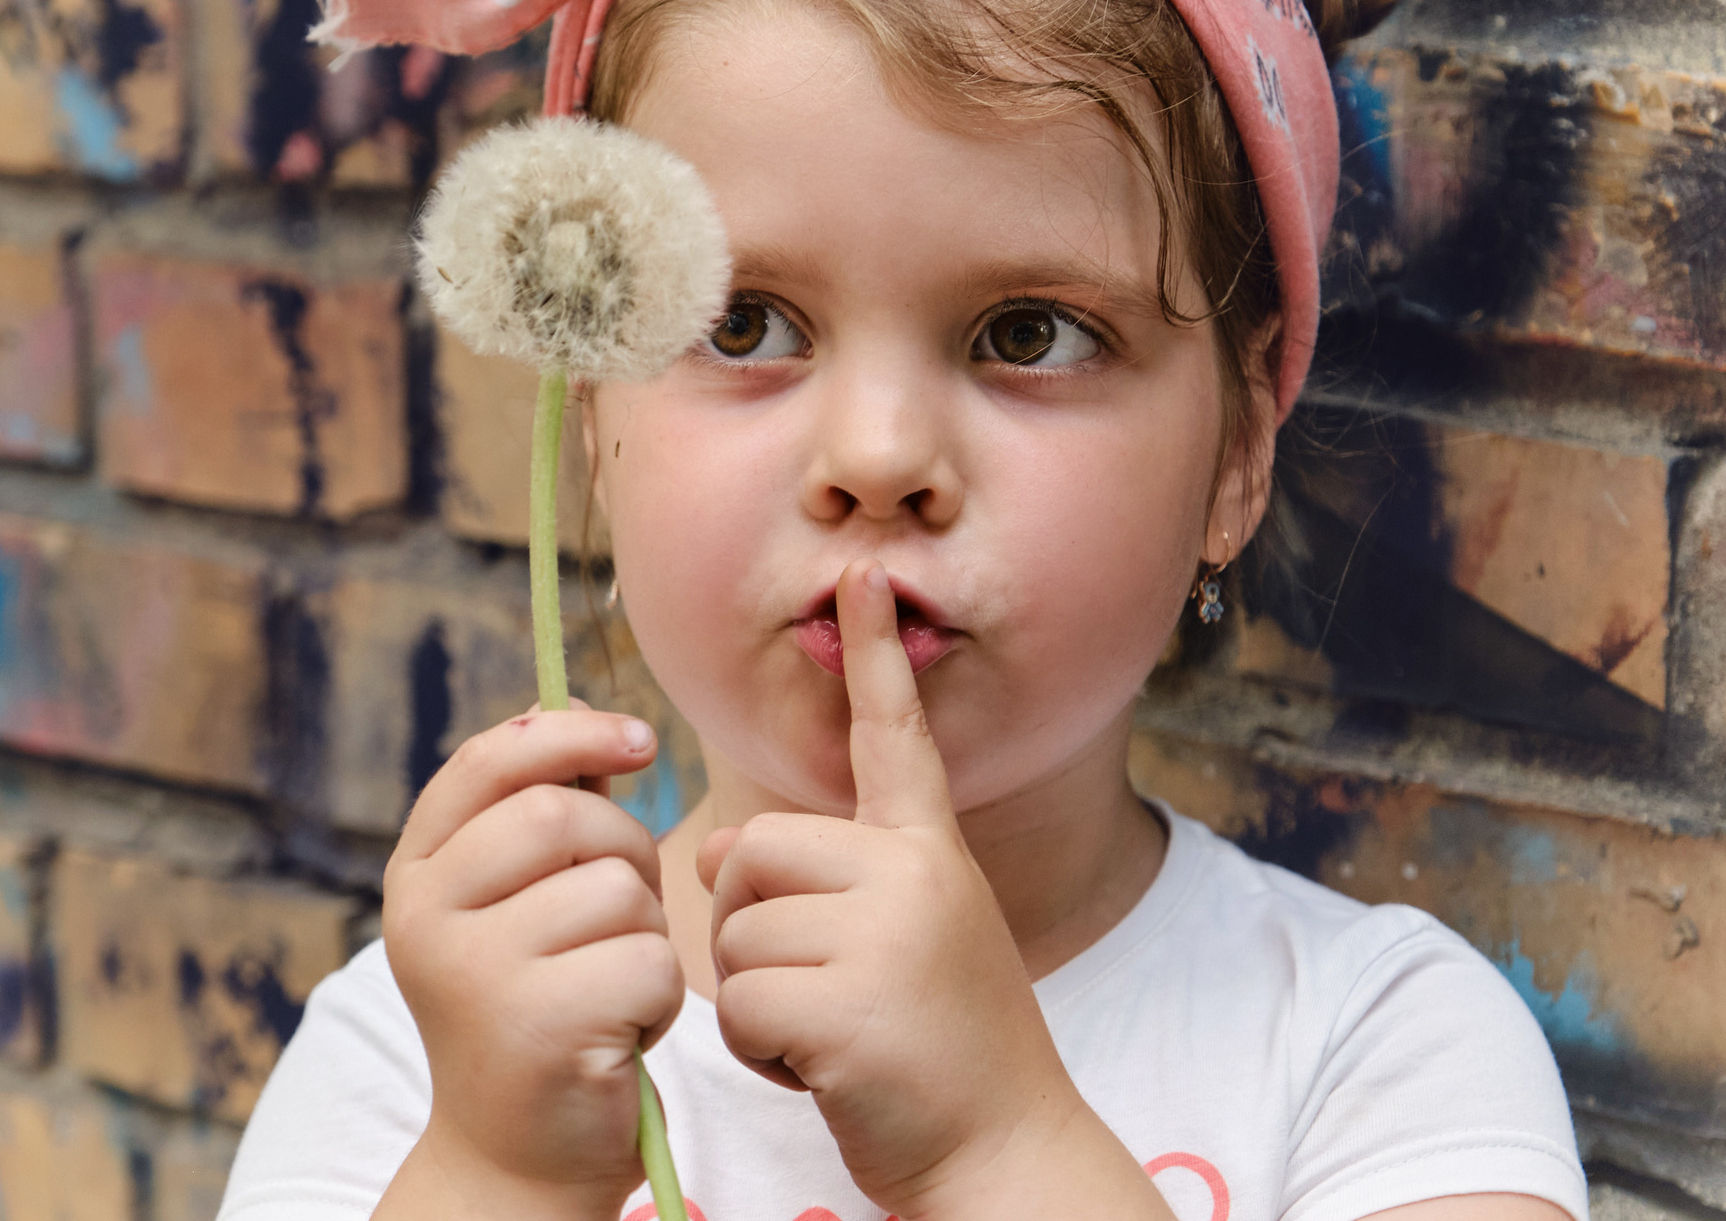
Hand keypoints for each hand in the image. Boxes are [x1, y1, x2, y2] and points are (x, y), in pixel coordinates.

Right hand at [379, 706, 683, 1211]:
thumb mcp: (516, 907)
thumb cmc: (535, 1011)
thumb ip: (539, 817)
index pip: (489, 763)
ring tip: (610, 986)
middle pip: (563, 814)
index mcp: (415, 877)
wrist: (517, 1158)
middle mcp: (426, 919)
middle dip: (625, 850)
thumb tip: (584, 719)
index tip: (637, 739)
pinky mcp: (540, 1025)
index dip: (570, 732)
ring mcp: (476, 972)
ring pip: (616, 888)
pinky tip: (622, 1032)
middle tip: (621, 913)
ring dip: (644, 932)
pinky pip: (648, 959)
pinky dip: (660, 996)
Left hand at [696, 561, 1088, 1216]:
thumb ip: (831, 887)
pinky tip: (825, 1074)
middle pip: (753, 851)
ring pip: (736, 931)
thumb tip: (721, 848)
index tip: (858, 571)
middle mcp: (914, 874)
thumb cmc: (940, 1059)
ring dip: (757, 1003)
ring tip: (834, 1040)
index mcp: (930, 854)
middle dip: (749, 928)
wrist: (1004, 1154)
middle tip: (821, 995)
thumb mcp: (902, 947)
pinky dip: (761, 1053)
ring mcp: (886, 934)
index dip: (872, 655)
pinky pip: (739, 1003)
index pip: (895, 738)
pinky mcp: (849, 1001)